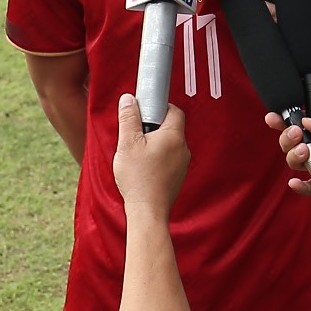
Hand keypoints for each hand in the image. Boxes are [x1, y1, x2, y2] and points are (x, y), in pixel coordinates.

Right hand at [113, 97, 188, 214]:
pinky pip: (169, 160)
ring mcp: (182, 164)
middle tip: (136, 135)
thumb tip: (129, 99)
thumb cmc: (138, 178)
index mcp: (174, 136)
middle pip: (171, 127)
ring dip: (155, 144)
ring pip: (169, 144)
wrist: (148, 211)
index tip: (144, 111)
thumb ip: (129, 118)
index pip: (174, 110)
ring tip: (137, 155)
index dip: (159, 107)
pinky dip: (157, 159)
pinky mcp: (178, 177)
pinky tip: (143, 168)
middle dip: (154, 127)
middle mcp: (183, 149)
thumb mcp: (127, 143)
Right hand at [269, 103, 310, 189]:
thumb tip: (306, 122)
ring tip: (304, 151)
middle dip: (287, 139)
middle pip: (290, 143)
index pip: (296, 122)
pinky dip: (301, 186)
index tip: (273, 119)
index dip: (281, 121)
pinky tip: (296, 182)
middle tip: (296, 135)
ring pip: (296, 163)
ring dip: (293, 157)